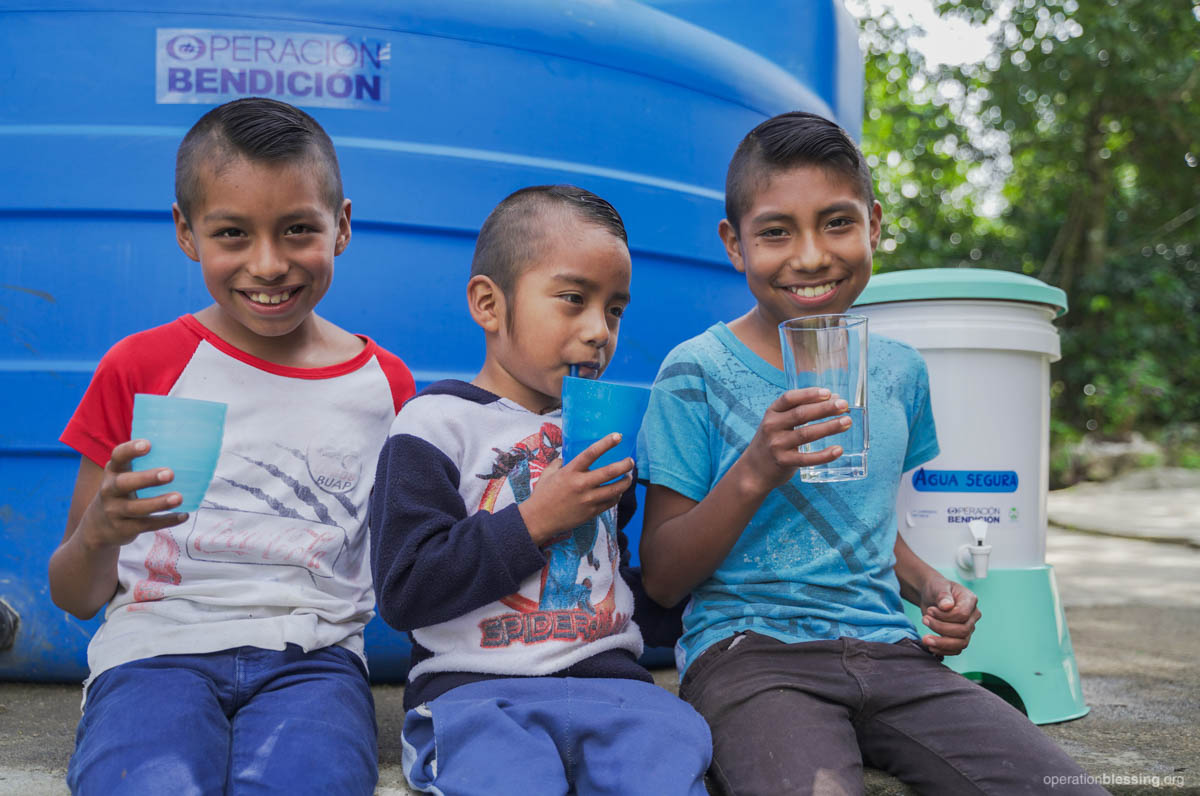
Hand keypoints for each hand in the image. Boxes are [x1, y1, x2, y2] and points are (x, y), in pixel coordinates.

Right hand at [79, 439, 189, 549]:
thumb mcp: (123, 476)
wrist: (97, 528)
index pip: (118, 457)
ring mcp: (115, 511)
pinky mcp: (124, 529)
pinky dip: (166, 521)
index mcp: (113, 472)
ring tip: (179, 498)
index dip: (131, 450)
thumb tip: (181, 446)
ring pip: (136, 508)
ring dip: (159, 503)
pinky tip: (184, 516)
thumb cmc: (121, 492)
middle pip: (124, 483)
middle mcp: (109, 490)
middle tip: (170, 474)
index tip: (148, 445)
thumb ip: (142, 464)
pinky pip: (146, 525)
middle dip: (147, 478)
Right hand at [519, 433, 633, 544]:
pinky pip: (610, 502)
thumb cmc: (542, 495)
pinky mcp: (591, 513)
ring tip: (629, 477)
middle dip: (624, 465)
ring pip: (615, 489)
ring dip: (625, 482)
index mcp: (570, 472)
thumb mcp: (548, 474)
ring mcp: (587, 500)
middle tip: (630, 461)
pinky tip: (618, 492)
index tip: (618, 436)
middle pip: (609, 472)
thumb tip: (565, 457)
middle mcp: (581, 484)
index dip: (607, 443)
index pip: (591, 453)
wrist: (538, 520)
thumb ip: (558, 463)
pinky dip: (617, 496)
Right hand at [738, 388, 850, 493]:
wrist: (754, 470)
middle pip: (801, 414)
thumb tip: (834, 400)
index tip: (828, 392)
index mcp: (772, 413)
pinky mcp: (784, 462)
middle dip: (825, 408)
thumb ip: (799, 411)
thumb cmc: (774, 440)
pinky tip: (838, 450)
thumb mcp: (778, 422)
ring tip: (847, 422)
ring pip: (806, 434)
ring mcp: (777, 445)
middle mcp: (772, 427)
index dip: (809, 394)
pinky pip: (807, 459)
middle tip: (844, 405)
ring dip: (829, 427)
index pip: (789, 398)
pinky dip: (824, 455)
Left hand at [918, 577, 980, 654]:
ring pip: (961, 643)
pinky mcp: (960, 637)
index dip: (945, 616)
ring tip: (925, 638)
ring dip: (941, 643)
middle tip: (925, 620)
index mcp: (970, 600)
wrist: (931, 595)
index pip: (963, 615)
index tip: (930, 611)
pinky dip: (943, 650)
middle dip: (940, 628)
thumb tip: (947, 606)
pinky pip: (956, 650)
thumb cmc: (936, 588)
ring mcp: (968, 628)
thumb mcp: (938, 586)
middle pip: (963, 631)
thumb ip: (943, 595)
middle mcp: (972, 615)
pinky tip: (930, 647)